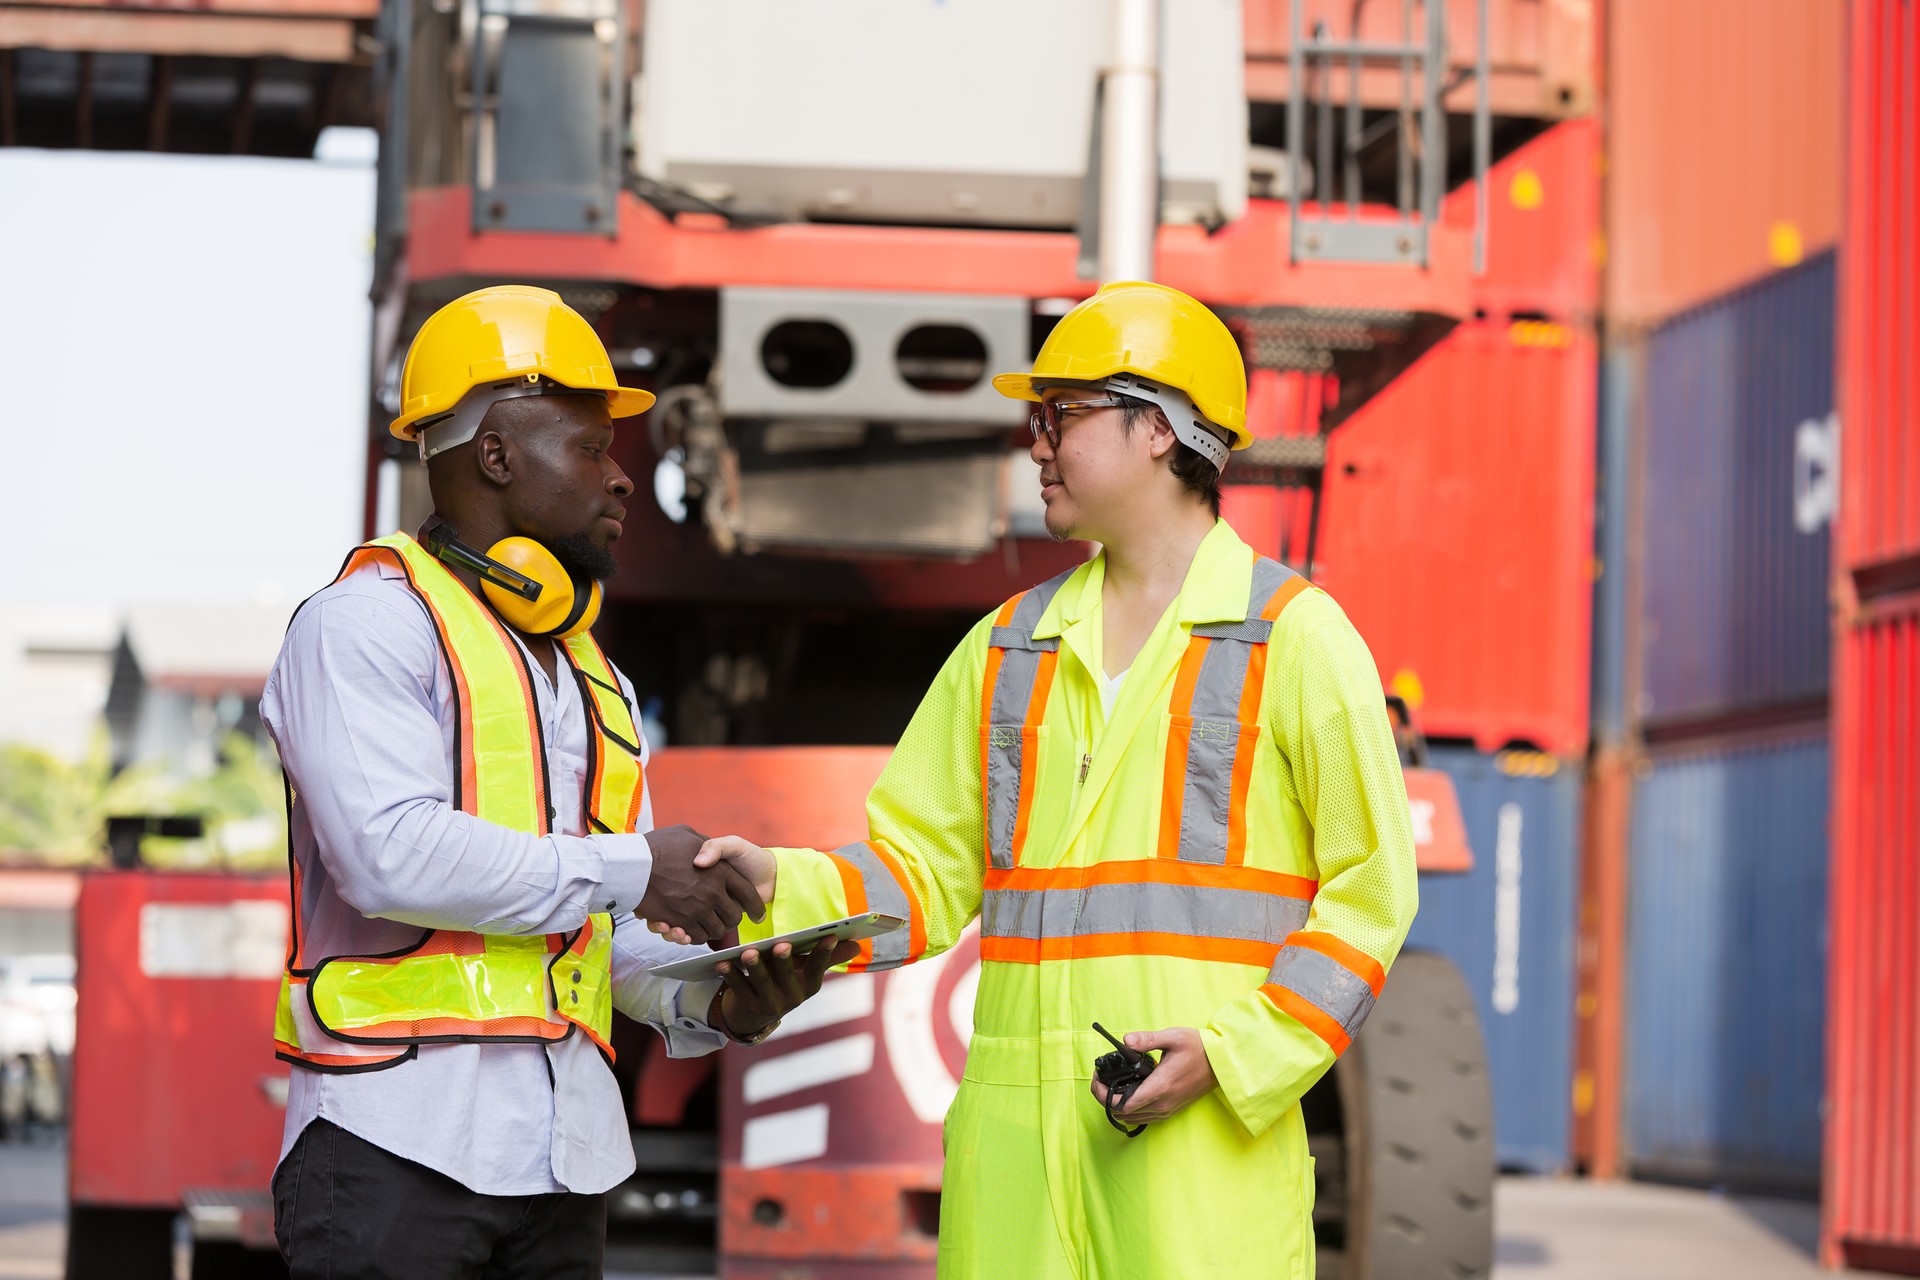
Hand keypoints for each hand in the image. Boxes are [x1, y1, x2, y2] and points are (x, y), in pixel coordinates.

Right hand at [638, 824, 764, 944]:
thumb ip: (707, 846)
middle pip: (734, 917)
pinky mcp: (680, 922)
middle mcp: (712, 891)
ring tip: (708, 925)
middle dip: (732, 920)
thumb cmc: (659, 846)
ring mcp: (696, 908)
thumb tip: (712, 857)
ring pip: (716, 930)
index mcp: (720, 869)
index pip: (748, 893)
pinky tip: (690, 929)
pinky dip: (694, 936)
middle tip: (727, 920)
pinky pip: (695, 937)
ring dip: (713, 929)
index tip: (757, 912)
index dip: (755, 906)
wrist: (632, 864)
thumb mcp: (688, 835)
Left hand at [708, 938, 862, 1041]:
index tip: (830, 935)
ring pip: (761, 982)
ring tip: (748, 952)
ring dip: (755, 966)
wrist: (754, 1015)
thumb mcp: (806, 972)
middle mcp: (792, 997)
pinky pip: (738, 987)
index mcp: (809, 985)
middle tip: (780, 945)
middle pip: (787, 975)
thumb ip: (828, 957)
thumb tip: (858, 945)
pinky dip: (730, 974)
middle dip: (783, 961)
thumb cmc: (785, 981)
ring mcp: (769, 1004)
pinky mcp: (748, 1006)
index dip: (825, 952)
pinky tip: (723, 962)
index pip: (819, 967)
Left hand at [1088, 1027, 1216, 1124]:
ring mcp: (1167, 1109)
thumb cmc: (1198, 1049)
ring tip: (1112, 1085)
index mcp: (1159, 1087)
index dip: (1103, 1094)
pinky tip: (1129, 1093)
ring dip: (1117, 1105)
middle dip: (1106, 1098)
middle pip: (1123, 1113)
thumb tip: (1125, 1040)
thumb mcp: (1172, 1037)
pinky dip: (1131, 1109)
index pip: (1122, 1103)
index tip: (1097, 1079)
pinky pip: (1144, 1117)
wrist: (1221, 1064)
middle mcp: (1162, 1104)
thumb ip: (1147, 1039)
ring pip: (1132, 1118)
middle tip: (1101, 1079)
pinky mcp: (1171, 1110)